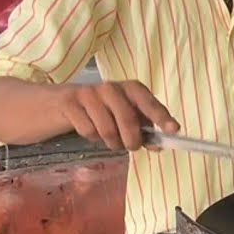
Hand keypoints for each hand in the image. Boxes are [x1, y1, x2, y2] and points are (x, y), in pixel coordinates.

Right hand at [59, 80, 178, 150]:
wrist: (60, 103)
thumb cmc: (101, 112)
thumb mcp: (125, 118)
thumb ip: (144, 131)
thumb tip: (159, 145)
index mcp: (130, 88)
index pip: (148, 101)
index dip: (161, 116)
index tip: (173, 129)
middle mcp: (111, 87)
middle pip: (128, 119)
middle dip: (132, 140)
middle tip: (131, 146)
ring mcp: (89, 93)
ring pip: (107, 129)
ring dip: (111, 142)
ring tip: (109, 139)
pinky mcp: (70, 103)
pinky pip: (88, 131)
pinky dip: (92, 138)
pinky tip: (90, 129)